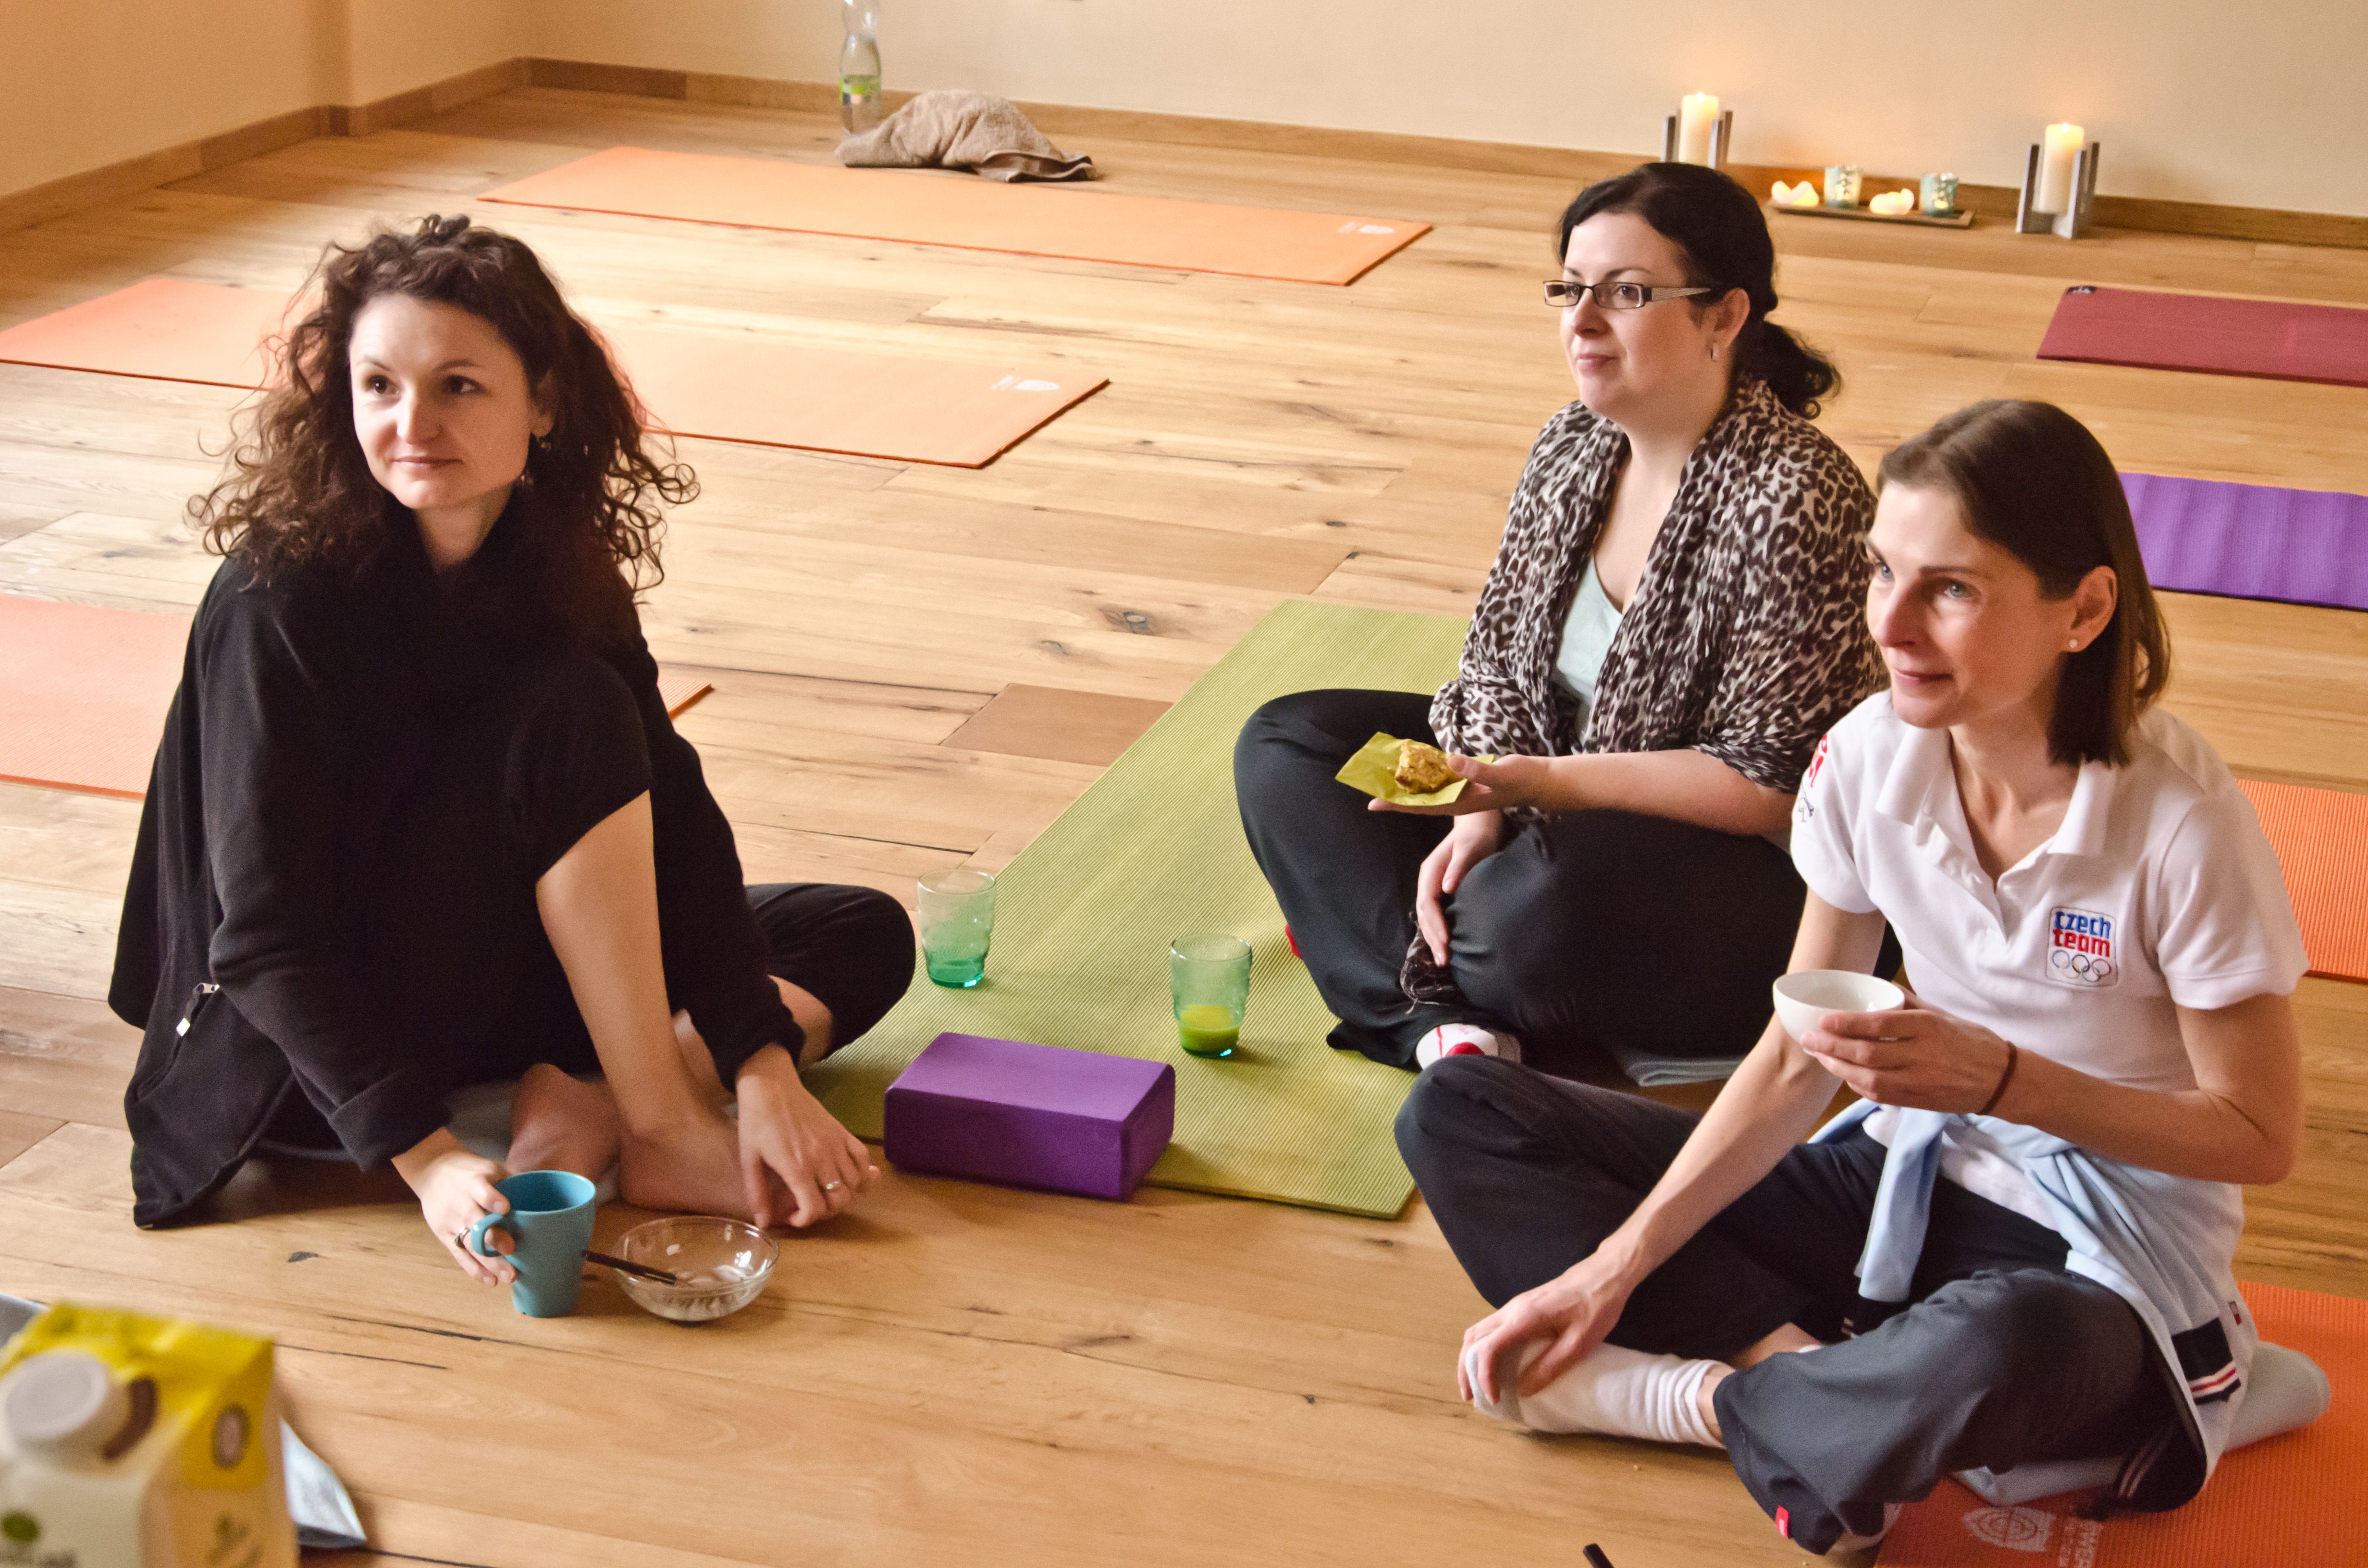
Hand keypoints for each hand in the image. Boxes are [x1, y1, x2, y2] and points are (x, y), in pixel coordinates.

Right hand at [392, 1128, 514, 1284]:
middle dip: (494, 1238)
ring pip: (470, 1245)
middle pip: (476, 1223)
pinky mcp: (444, 1236)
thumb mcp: (490, 1167)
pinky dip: (475, 1269)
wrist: (433, 1171)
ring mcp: (451, 1221)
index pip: (481, 1191)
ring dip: (489, 1262)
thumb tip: (548, 1192)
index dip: (492, 1199)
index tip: (506, 1207)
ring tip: (508, 1276)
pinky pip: (460, 1256)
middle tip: (513, 1251)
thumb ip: (514, 1181)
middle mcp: (461, 1203)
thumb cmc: (471, 1171)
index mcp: (474, 1182)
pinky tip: (491, 1280)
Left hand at [734, 1044, 878, 1228]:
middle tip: (809, 1205)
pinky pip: (862, 1158)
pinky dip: (864, 1173)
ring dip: (843, 1195)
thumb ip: (757, 1194)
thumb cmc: (756, 1122)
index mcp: (797, 1169)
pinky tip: (853, 1179)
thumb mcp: (749, 1160)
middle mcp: (822, 1159)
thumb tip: (763, 1224)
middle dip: (825, 1211)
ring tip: (826, 1193)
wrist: (771, 1087)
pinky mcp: (841, 1131)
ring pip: (854, 1183)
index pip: (815, 1209)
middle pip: (839, 1200)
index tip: (793, 1216)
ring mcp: (835, 1144)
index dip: (805, 1221)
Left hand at [1368, 754, 1554, 816]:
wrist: (1539, 782)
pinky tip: (1415, 766)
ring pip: (1428, 791)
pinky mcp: (1468, 783)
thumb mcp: (1501, 773)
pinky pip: (1441, 780)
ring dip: (1408, 785)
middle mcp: (1457, 800)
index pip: (1422, 805)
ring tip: (1384, 777)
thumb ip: (1477, 770)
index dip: (1397, 803)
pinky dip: (1426, 774)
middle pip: (1419, 800)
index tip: (1373, 803)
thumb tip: (1450, 762)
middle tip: (1369, 788)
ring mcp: (1462, 792)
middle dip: (1395, 796)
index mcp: (1461, 802)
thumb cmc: (1522, 779)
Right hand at [1413, 811, 1503, 964]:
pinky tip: (1447, 944)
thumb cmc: (1476, 836)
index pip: (1427, 903)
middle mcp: (1427, 881)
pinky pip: (1435, 915)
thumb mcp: (1470, 849)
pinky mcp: (1441, 891)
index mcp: (1430, 872)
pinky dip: (1438, 931)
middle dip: (1433, 938)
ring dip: (1434, 939)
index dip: (1435, 924)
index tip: (1447, 942)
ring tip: (1444, 960)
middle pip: (1424, 914)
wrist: (1477, 824)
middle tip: (1444, 961)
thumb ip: (1458, 868)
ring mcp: (1432, 887)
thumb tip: (1447, 888)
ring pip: (1427, 917)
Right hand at [1460, 1247, 1641, 1405]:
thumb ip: (1549, 1367)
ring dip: (1471, 1357)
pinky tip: (1493, 1364)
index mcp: (1524, 1317)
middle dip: (1466, 1368)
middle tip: (1469, 1397)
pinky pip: (1491, 1328)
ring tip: (1475, 1384)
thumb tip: (1522, 1390)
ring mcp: (1515, 1306)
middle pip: (1473, 1338)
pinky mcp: (1522, 1307)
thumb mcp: (1579, 1343)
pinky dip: (1483, 1348)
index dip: (1484, 1376)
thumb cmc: (1596, 1307)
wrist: (1604, 1275)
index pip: (1488, 1348)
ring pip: (1479, 1330)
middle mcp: (1512, 1309)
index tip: (1493, 1399)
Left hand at [1798, 991, 2015, 1113]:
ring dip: (1839, 1069)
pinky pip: (1880, 1095)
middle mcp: (1921, 1055)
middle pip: (1867, 1053)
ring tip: (1820, 1057)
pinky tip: (1845, 1075)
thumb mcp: (1942, 1014)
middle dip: (1832, 1048)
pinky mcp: (1918, 1101)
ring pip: (1868, 1078)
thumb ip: (1908, 1002)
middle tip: (1808, 1040)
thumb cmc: (1972, 1041)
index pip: (1879, 1025)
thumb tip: (1878, 986)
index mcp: (1928, 1027)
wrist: (2002, 1081)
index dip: (1847, 1024)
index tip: (1823, 1021)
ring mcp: (1919, 1081)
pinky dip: (1858, 1086)